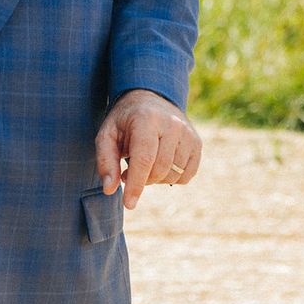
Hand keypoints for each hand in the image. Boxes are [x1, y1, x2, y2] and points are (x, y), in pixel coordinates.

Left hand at [94, 89, 199, 209]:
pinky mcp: (197, 142)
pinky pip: (187, 175)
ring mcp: (188, 133)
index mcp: (147, 119)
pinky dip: (172, 177)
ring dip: (156, 179)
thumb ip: (106, 161)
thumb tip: (110, 189)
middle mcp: (172, 124)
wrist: (150, 98)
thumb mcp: (107, 135)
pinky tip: (160, 165)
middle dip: (142, 180)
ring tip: (144, 164)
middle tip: (128, 172)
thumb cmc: (125, 121)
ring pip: (173, 175)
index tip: (129, 204)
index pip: (144, 159)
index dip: (136, 185)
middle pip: (159, 170)